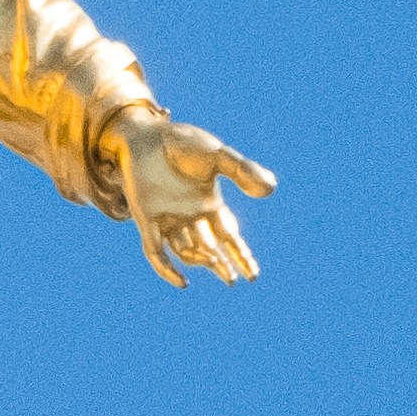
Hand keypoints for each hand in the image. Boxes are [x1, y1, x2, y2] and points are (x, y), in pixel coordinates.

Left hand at [101, 108, 276, 288]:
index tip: (253, 275)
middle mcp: (189, 215)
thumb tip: (270, 190)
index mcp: (209, 203)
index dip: (241, 255)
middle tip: (233, 281)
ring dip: (201, 260)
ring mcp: (167, 218)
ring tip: (215, 262)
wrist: (147, 133)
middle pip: (209, 248)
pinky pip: (155, 251)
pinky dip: (167, 268)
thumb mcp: (218, 156)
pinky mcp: (146, 217)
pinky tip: (182, 282)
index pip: (229, 236)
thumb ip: (243, 171)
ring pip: (186, 250)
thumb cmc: (183, 142)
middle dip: (223, 265)